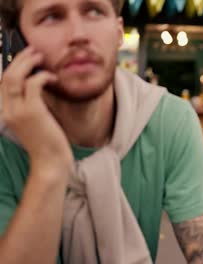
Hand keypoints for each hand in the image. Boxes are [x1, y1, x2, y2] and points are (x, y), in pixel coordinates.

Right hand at [1, 47, 72, 168]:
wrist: (50, 162)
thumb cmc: (45, 142)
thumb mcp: (33, 120)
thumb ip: (30, 103)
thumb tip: (36, 85)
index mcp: (5, 112)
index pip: (0, 82)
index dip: (9, 66)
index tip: (22, 56)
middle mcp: (6, 110)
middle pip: (5, 75)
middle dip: (19, 59)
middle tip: (34, 50)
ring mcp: (17, 111)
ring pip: (14, 77)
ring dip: (28, 63)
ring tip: (40, 57)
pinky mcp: (32, 112)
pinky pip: (33, 84)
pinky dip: (42, 76)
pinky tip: (52, 78)